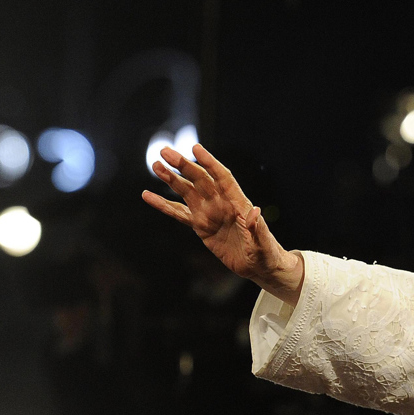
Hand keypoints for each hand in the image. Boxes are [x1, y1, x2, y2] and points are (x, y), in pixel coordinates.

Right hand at [141, 144, 303, 303]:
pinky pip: (179, 213)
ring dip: (171, 179)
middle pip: (200, 180)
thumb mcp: (263, 243)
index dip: (210, 163)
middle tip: (165, 152)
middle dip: (183, 166)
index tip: (196, 148)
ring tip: (156, 165)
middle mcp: (222, 204)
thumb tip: (255, 211)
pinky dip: (163, 205)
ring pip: (187, 192)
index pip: (223, 178)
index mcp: (238, 203)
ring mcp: (209, 214)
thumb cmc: (265, 253)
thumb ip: (257, 228)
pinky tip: (148, 196)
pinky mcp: (200, 226)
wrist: (258, 265)